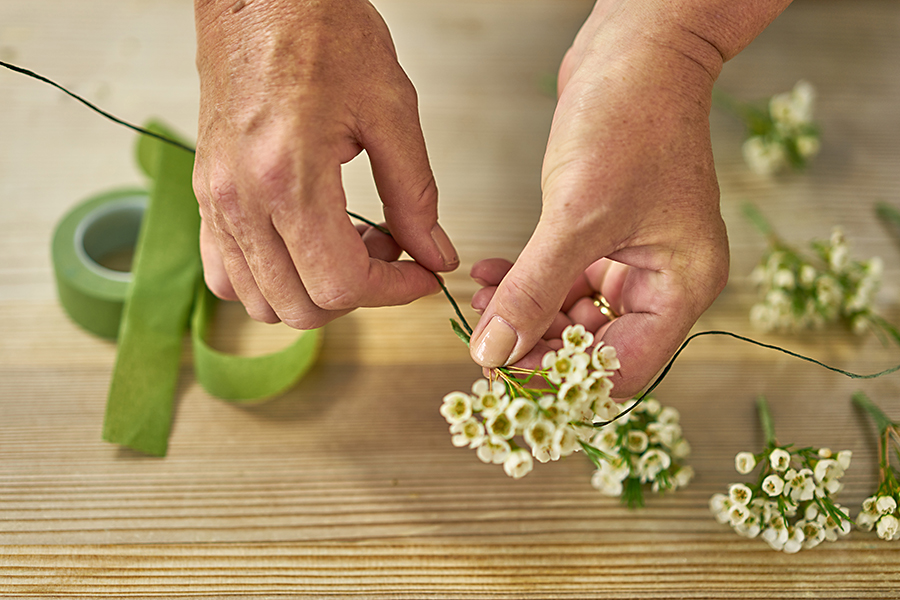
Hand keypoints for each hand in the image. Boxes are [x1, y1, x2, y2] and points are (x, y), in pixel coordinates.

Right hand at [192, 0, 457, 329]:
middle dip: (358, 295)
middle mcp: (241, 199)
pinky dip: (269, 281)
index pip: (340, 284)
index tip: (421, 274)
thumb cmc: (322, 35)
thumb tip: (435, 255)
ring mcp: (217, 201)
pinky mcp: (206, 195)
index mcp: (289, 176)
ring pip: (261, 301)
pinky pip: (226, 275)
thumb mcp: (391, 111)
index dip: (393, 291)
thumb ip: (416, 196)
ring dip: (314, 291)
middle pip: (300, 306)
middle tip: (389, 254)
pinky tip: (303, 246)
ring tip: (347, 246)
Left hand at [468, 1, 730, 397]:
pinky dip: (527, 281)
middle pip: (594, 346)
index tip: (506, 374)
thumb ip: (534, 291)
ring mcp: (634, 257)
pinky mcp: (604, 233)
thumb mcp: (577, 215)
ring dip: (524, 313)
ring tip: (481, 304)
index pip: (620, 367)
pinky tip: (490, 274)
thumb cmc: (631, 119)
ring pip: (572, 314)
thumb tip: (495, 353)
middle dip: (536, 345)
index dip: (562, 378)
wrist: (635, 49)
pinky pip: (562, 278)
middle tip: (484, 342)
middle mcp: (662, 280)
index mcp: (680, 287)